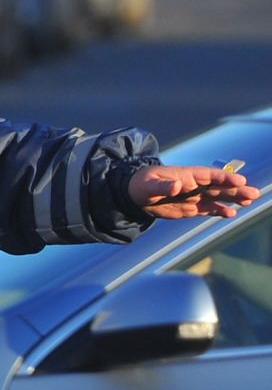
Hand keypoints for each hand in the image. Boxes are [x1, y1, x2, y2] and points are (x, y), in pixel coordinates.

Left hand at [127, 165, 260, 218]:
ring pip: (218, 197)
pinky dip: (219, 211)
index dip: (225, 177)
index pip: (210, 175)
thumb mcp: (149, 185)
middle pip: (219, 186)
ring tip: (249, 200)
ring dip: (233, 199)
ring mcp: (194, 196)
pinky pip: (208, 208)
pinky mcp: (191, 207)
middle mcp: (194, 185)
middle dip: (236, 189)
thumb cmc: (141, 185)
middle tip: (254, 193)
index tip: (240, 180)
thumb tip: (178, 185)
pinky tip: (231, 213)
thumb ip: (164, 186)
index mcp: (187, 175)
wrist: (135, 195)